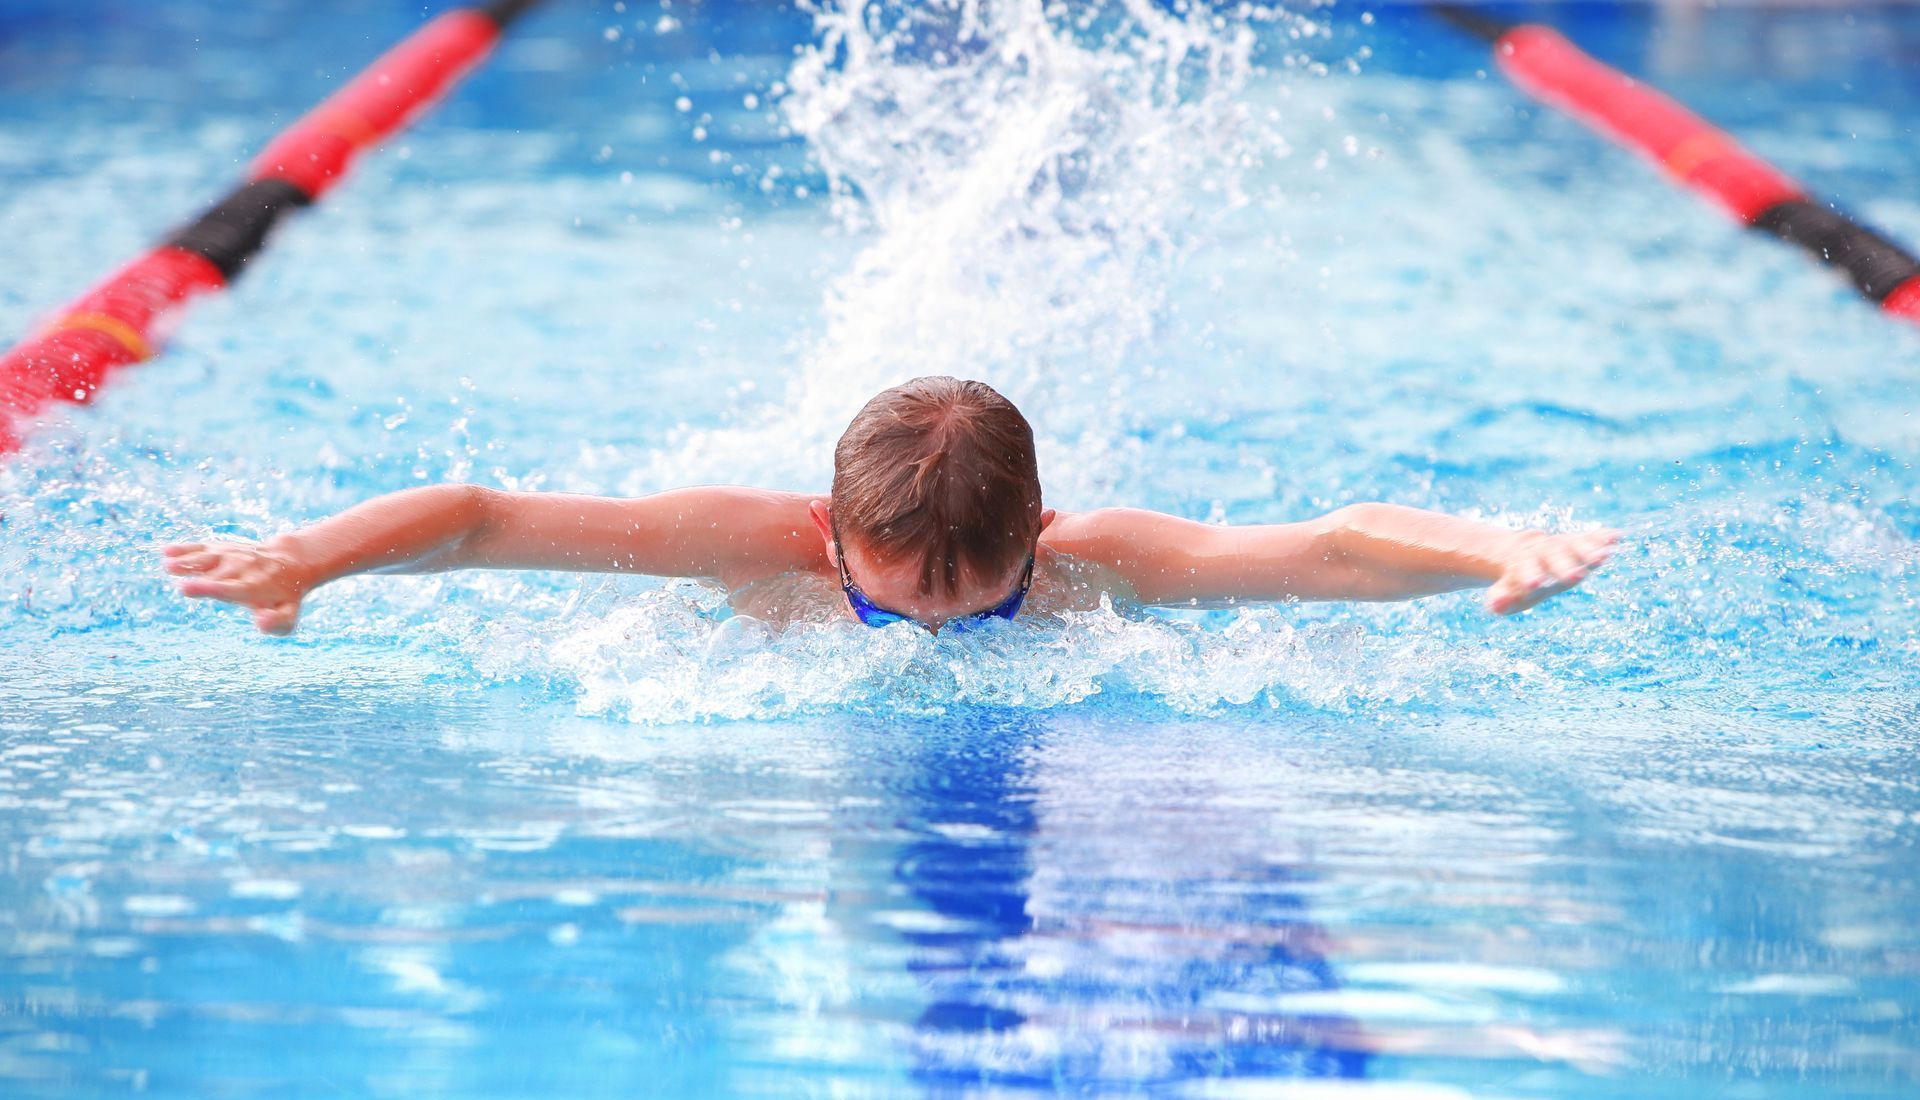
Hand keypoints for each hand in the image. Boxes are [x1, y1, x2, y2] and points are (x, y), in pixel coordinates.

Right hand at [163, 538, 310, 634]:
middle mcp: (241, 569)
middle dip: (202, 579)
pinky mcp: (221, 549)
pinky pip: (202, 547)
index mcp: (255, 587)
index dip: (215, 588)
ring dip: (188, 561)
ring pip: (207, 558)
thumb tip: (261, 622)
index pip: (233, 588)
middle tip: (181, 586)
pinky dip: (186, 549)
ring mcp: (230, 556)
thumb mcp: (288, 613)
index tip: (200, 589)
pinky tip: (166, 551)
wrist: (290, 561)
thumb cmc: (284, 596)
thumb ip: (276, 621)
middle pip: (216, 573)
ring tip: (168, 565)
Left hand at [1485, 528, 1618, 615]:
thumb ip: (1500, 598)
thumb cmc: (1517, 579)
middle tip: (1574, 578)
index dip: (1529, 575)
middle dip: (1564, 566)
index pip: (1526, 567)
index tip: (1533, 584)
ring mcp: (1564, 545)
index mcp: (1524, 561)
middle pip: (1554, 556)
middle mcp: (1545, 550)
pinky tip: (1617, 537)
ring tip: (1604, 557)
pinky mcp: (1580, 542)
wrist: (1523, 549)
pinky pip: (1592, 538)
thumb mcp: (1506, 590)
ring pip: (1576, 545)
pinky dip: (1603, 537)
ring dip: (1589, 551)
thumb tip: (1494, 607)